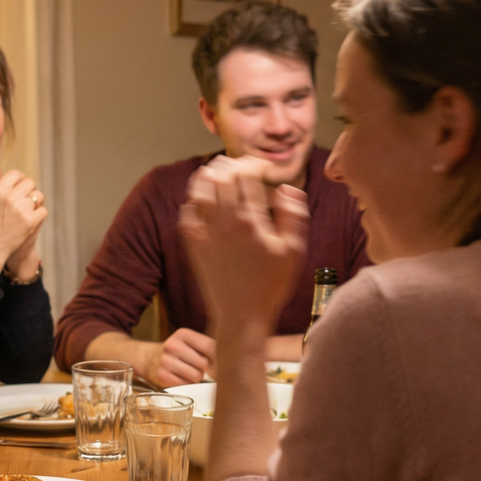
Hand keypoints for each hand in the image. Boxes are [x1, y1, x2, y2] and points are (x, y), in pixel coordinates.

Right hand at [0, 167, 47, 282]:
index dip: (19, 180)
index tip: (17, 188)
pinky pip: (43, 210)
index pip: (17, 174)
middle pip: (30, 183)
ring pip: (39, 196)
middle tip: (23, 200)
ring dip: (35, 201)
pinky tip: (30, 220)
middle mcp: (11, 197)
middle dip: (28, 190)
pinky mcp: (31, 222)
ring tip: (26, 210)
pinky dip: (38, 214)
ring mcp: (22, 210)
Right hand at [150, 327, 215, 385]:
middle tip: (198, 366)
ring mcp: (165, 360)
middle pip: (204, 363)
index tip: (218, 362)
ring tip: (188, 371)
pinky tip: (180, 377)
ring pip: (196, 376)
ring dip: (196, 377)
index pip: (210, 346)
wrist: (151, 358)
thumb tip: (231, 360)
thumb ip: (210, 347)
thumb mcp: (192, 343)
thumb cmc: (180, 352)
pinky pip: (186, 385)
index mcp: (183, 334)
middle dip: (205, 368)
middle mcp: (172, 345)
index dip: (218, 357)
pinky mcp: (161, 375)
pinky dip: (186, 383)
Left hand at [180, 156, 309, 336]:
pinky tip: (200, 199)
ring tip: (215, 171)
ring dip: (207, 176)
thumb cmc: (271, 286)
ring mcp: (206, 233)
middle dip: (231, 165)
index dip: (254, 164)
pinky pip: (187, 214)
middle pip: (221, 177)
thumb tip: (289, 188)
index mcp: (251, 220)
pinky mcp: (193, 246)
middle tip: (240, 165)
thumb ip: (293, 215)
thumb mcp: (293, 251)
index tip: (262, 166)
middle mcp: (225, 222)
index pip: (247, 176)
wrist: (241, 316)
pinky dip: (193, 201)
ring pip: (199, 191)